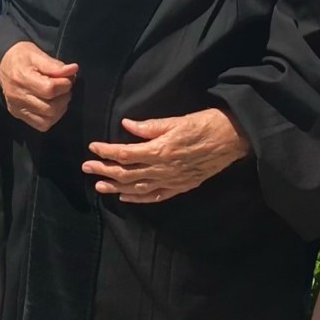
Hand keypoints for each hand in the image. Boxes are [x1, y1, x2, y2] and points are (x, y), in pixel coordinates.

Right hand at [0, 40, 77, 131]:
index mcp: (21, 77)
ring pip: (47, 120)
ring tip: (59, 96)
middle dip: (64, 97)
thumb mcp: (36, 54)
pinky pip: (41, 125)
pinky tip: (52, 106)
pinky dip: (51, 118)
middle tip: (64, 88)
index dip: (64, 84)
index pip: (49, 89)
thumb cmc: (20, 57)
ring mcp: (17, 108)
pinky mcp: (19, 114)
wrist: (2, 65)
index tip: (67, 78)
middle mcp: (18, 96)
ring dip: (59, 109)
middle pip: (50, 108)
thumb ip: (55, 64)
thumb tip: (73, 70)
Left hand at [83, 108, 248, 203]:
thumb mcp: (176, 120)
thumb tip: (126, 126)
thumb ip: (150, 126)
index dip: (107, 151)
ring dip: (116, 187)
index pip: (126, 154)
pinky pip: (156, 196)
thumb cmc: (205, 124)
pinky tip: (125, 197)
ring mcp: (172, 180)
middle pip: (127, 173)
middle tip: (86, 167)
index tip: (93, 147)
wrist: (233, 139)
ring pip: (138, 188)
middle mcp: (163, 169)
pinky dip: (138, 198)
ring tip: (99, 185)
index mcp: (161, 150)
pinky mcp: (181, 186)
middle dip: (105, 170)